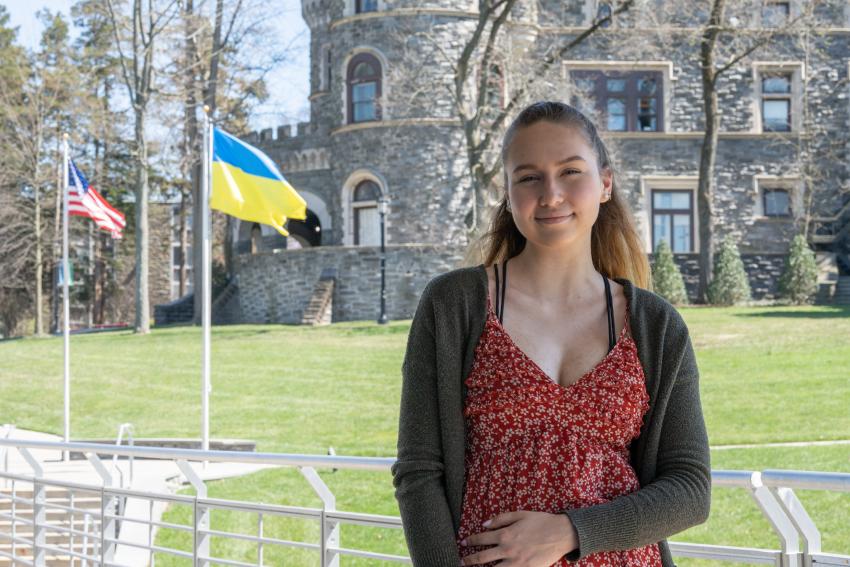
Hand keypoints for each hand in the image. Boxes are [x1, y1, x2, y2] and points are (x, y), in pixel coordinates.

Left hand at [459, 510, 577, 565]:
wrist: (561, 534)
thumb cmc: (541, 522)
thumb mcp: (520, 514)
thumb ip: (501, 519)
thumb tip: (484, 524)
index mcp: (505, 535)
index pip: (481, 539)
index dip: (471, 541)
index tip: (464, 543)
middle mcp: (507, 550)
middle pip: (482, 558)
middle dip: (469, 560)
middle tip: (462, 562)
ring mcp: (516, 563)